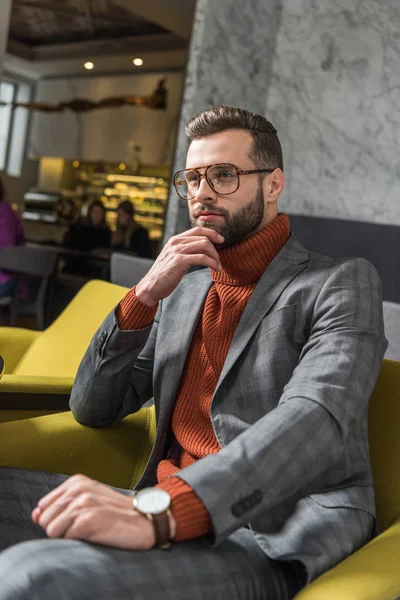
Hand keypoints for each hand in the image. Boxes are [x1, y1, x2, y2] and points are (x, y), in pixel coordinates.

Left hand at [32, 474, 172, 549]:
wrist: (145, 520)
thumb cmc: (116, 513)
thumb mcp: (88, 501)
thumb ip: (60, 506)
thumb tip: (35, 515)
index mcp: (77, 481)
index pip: (43, 506)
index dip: (55, 519)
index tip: (75, 520)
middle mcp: (78, 489)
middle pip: (44, 519)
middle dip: (59, 529)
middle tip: (83, 527)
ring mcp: (83, 503)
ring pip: (51, 530)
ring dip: (67, 536)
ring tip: (89, 531)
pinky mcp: (88, 520)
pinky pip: (64, 537)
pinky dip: (76, 541)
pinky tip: (94, 534)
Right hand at [136, 227, 223, 305]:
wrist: (150, 287)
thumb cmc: (164, 275)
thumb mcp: (173, 258)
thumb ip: (185, 251)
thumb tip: (202, 250)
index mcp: (175, 240)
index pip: (197, 229)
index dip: (212, 233)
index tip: (221, 240)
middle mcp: (176, 242)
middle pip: (203, 238)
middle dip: (215, 249)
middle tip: (219, 260)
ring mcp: (177, 251)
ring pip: (204, 245)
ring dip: (215, 256)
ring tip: (218, 266)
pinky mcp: (179, 261)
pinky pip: (202, 258)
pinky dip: (212, 263)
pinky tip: (215, 269)